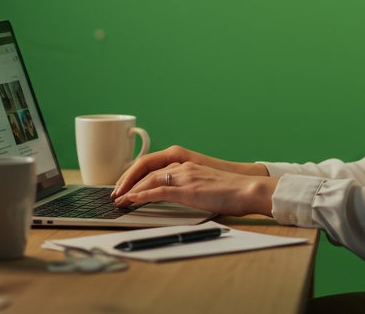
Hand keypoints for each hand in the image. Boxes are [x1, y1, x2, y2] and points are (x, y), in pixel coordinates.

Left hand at [111, 145, 265, 198]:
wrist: (248, 189)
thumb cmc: (232, 190)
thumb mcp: (207, 183)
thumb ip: (191, 185)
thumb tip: (180, 195)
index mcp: (187, 163)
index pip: (154, 165)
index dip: (137, 174)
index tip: (127, 185)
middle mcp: (183, 165)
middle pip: (147, 169)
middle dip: (128, 181)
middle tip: (116, 193)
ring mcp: (185, 176)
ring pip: (149, 179)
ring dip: (131, 190)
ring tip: (119, 200)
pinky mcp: (187, 189)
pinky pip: (158, 191)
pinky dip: (142, 196)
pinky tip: (131, 201)